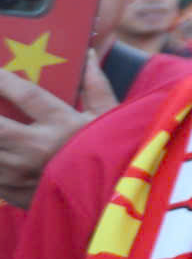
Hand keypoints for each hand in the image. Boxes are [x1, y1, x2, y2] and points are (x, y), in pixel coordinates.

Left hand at [0, 54, 114, 206]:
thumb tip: (88, 55)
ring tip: (0, 128)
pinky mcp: (10, 190)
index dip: (4, 79)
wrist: (112, 204)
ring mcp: (20, 172)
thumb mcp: (110, 118)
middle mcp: (37, 147)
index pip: (27, 95)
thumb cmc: (114, 155)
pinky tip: (0, 150)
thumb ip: (96, 86)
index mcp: (64, 125)